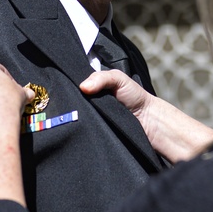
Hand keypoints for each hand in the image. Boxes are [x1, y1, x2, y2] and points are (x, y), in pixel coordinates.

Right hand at [80, 70, 212, 162]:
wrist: (149, 121)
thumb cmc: (135, 96)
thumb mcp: (118, 78)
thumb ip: (102, 78)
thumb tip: (83, 87)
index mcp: (92, 88)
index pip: (73, 87)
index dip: (69, 88)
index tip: (63, 89)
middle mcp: (89, 103)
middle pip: (72, 104)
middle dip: (71, 104)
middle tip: (72, 104)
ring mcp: (91, 119)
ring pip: (75, 119)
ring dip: (77, 117)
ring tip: (81, 115)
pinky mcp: (94, 133)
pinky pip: (83, 132)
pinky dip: (83, 130)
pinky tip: (83, 127)